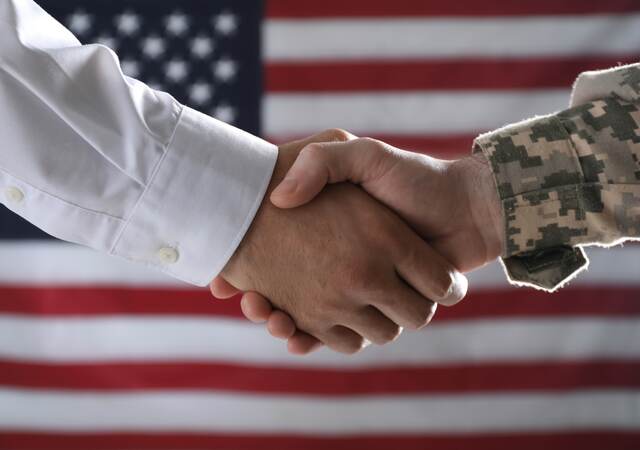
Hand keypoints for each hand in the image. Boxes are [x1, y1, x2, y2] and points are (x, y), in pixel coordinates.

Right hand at [213, 130, 467, 354]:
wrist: (465, 208)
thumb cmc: (413, 178)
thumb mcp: (362, 155)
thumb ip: (322, 161)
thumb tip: (279, 199)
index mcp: (332, 234)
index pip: (274, 259)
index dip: (247, 272)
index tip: (226, 281)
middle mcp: (339, 265)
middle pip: (285, 295)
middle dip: (264, 305)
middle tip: (248, 301)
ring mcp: (358, 291)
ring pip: (309, 319)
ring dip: (286, 323)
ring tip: (269, 314)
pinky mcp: (378, 311)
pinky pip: (341, 336)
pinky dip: (316, 340)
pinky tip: (294, 335)